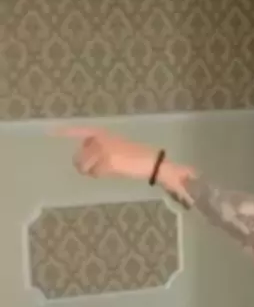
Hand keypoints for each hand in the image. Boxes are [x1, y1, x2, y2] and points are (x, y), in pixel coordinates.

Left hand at [58, 126, 197, 207]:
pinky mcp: (107, 162)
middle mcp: (100, 139)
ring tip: (106, 170)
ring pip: (85, 167)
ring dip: (92, 172)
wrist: (151, 162)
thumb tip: (82, 159)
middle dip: (84, 165)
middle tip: (98, 168)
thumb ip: (98, 147)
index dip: (65, 132)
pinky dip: (101, 175)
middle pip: (79, 157)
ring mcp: (103, 150)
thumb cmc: (135, 156)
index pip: (81, 131)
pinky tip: (112, 172)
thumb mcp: (116, 146)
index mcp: (102, 133)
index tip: (50, 132)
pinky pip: (95, 173)